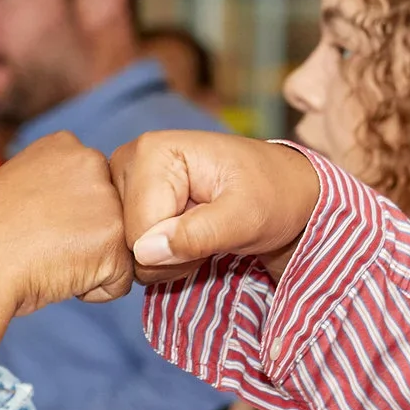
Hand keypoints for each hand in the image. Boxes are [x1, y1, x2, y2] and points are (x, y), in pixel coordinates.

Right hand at [0, 133, 133, 314]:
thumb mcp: (17, 184)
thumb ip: (54, 183)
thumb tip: (74, 205)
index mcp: (65, 145)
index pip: (92, 187)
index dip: (68, 217)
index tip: (37, 224)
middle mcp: (91, 162)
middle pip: (111, 214)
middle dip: (85, 238)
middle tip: (43, 245)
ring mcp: (107, 200)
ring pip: (118, 246)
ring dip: (89, 264)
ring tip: (49, 259)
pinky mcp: (114, 239)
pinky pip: (120, 279)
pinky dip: (93, 290)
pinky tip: (59, 275)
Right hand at [110, 132, 322, 284]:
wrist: (284, 190)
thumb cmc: (273, 195)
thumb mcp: (247, 217)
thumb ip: (199, 234)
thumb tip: (145, 252)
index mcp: (152, 152)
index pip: (139, 231)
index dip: (176, 249)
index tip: (215, 232)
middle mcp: (128, 161)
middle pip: (126, 241)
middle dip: (168, 254)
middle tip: (209, 234)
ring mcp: (124, 181)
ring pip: (126, 250)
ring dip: (165, 257)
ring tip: (200, 233)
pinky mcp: (129, 199)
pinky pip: (129, 249)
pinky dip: (160, 255)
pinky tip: (185, 236)